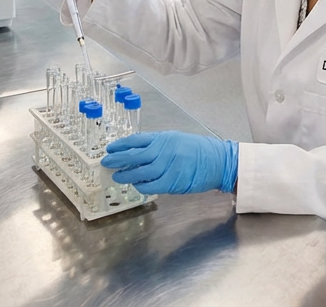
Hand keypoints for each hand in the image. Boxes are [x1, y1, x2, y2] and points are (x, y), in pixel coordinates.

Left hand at [101, 131, 238, 194]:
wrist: (218, 161)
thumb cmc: (198, 150)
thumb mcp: (177, 140)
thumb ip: (159, 145)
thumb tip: (137, 152)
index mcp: (164, 138)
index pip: (136, 140)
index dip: (121, 145)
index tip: (110, 148)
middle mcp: (163, 151)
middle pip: (133, 156)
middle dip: (117, 159)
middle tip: (106, 162)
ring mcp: (167, 166)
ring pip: (139, 172)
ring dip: (126, 175)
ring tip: (117, 176)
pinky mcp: (172, 182)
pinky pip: (150, 185)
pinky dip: (141, 186)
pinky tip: (136, 185)